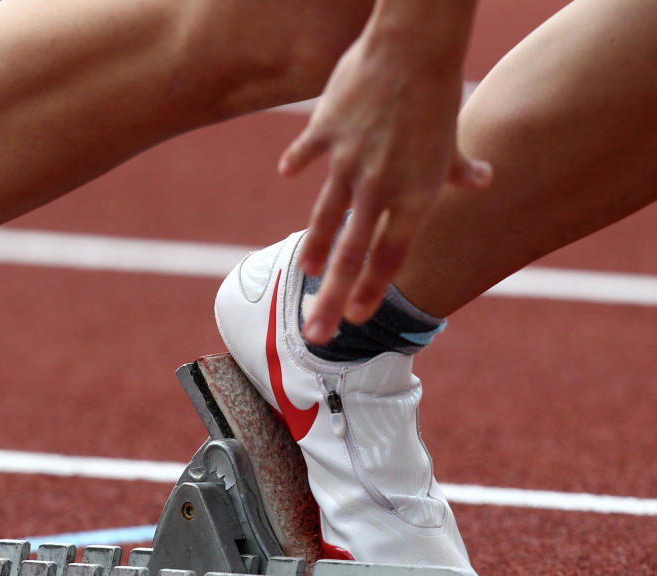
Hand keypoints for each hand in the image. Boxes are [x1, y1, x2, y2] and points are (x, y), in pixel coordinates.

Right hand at [280, 4, 490, 343]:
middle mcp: (379, 188)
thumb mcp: (452, 138)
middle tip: (316, 334)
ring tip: (305, 275)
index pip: (389, 258)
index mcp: (413, 196)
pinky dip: (297, 164)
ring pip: (325, 218)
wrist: (414, 47)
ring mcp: (348, 163)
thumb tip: (482, 180)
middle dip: (332, 300)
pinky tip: (287, 174)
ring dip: (314, 251)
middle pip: (351, 256)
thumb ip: (459, 167)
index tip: (357, 319)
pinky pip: (306, 154)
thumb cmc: (438, 93)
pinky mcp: (324, 133)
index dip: (372, 291)